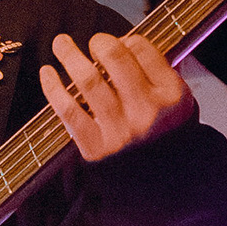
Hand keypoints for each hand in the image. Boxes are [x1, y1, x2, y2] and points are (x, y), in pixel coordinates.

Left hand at [39, 29, 192, 161]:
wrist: (162, 185)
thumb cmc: (166, 139)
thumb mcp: (178, 103)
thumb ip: (158, 73)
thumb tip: (125, 44)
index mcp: (170, 95)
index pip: (143, 51)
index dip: (127, 39)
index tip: (118, 42)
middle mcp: (146, 111)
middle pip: (115, 59)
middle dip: (98, 42)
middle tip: (92, 41)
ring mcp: (119, 130)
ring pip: (88, 80)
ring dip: (70, 56)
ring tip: (61, 44)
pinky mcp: (96, 147)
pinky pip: (69, 110)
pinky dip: (54, 88)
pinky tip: (48, 74)